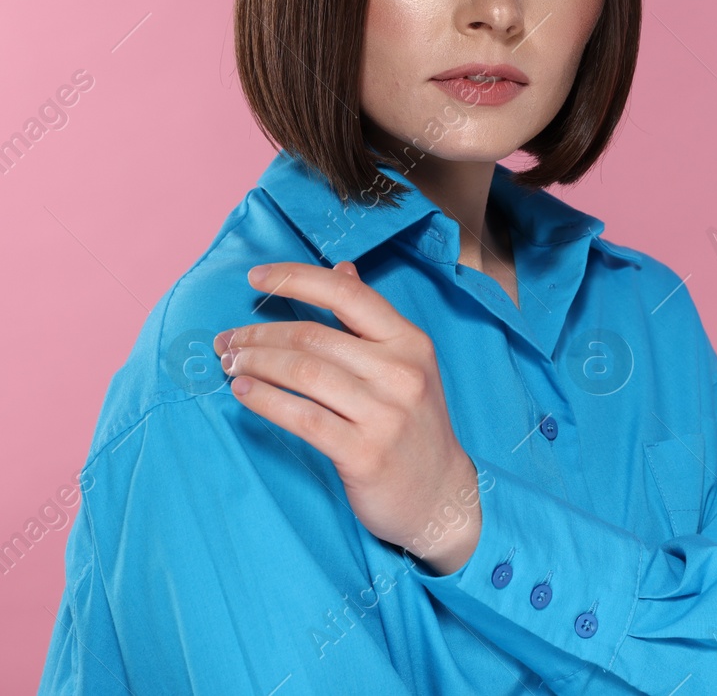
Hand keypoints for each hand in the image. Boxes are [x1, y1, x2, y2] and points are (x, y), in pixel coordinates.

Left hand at [214, 260, 482, 574]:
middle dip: (259, 334)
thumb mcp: (407, 365)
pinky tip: (243, 393)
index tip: (256, 276)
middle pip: (314, 336)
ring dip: (255, 364)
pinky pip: (302, 417)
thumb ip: (371, 320)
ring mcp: (385, 413)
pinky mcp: (364, 453)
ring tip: (230, 365)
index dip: (296, 278)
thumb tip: (342, 269)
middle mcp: (401, 372)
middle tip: (225, 340)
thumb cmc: (415, 426)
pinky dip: (264, 400)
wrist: (443, 495)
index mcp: (411, 342)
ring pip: (304, 372)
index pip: (347, 294)